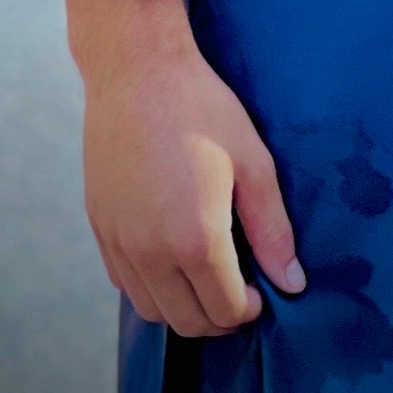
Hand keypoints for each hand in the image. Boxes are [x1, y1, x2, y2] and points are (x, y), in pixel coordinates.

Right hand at [65, 0, 304, 335]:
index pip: (225, 310)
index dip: (249, 310)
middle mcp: (150, 253)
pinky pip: (125, 284)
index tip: (261, 291)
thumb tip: (293, 282)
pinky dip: (151, 287)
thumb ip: (272, 230)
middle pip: (187, 322)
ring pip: (152, 310)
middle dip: (219, 317)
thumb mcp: (252, 161)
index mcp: (195, 239)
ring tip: (207, 275)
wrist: (136, 70)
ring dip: (183, 307)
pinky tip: (171, 256)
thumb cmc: (201, 108)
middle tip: (239, 289)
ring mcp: (119, 243)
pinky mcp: (100, 229)